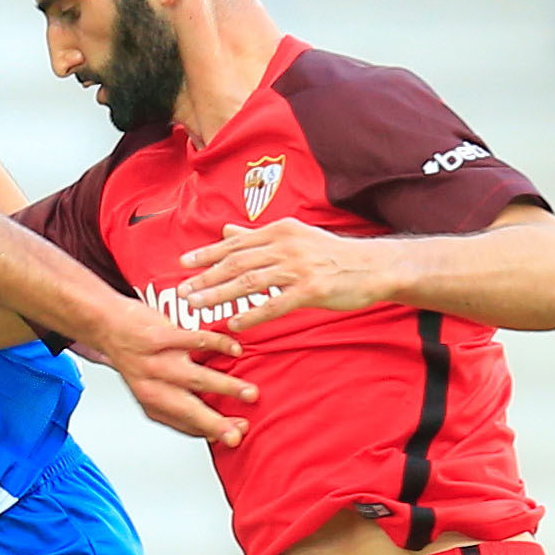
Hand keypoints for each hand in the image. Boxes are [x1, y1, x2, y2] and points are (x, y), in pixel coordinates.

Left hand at [88, 307, 253, 446]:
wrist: (107, 323)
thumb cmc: (135, 357)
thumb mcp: (149, 389)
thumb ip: (177, 407)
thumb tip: (212, 429)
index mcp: (152, 404)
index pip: (184, 425)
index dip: (210, 432)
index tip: (234, 437)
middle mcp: (152, 386)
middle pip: (187, 410)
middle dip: (215, 423)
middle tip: (239, 431)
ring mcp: (155, 361)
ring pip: (195, 379)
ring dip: (225, 387)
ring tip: (248, 393)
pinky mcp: (159, 336)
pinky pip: (193, 341)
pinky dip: (217, 345)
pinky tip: (234, 350)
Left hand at [176, 220, 394, 331]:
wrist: (372, 266)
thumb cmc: (331, 255)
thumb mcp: (294, 237)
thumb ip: (258, 237)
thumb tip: (226, 230)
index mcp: (280, 230)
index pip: (236, 243)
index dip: (208, 253)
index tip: (184, 263)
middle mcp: (286, 245)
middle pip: (237, 262)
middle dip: (207, 277)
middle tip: (183, 291)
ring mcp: (298, 267)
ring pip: (250, 282)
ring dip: (221, 295)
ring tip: (198, 306)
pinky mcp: (311, 290)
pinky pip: (274, 304)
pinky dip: (252, 314)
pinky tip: (234, 323)